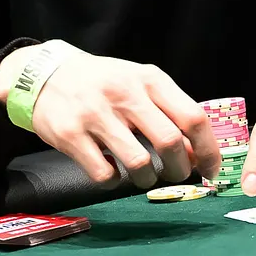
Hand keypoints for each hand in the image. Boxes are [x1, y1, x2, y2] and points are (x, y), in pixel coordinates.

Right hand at [0, 46, 221, 188]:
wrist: (44, 74)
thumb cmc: (101, 82)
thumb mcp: (137, 83)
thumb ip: (167, 111)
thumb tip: (197, 152)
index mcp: (149, 79)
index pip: (192, 117)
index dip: (208, 150)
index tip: (211, 170)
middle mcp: (125, 94)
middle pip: (169, 143)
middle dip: (180, 169)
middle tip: (176, 175)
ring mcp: (96, 115)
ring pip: (139, 164)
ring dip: (147, 181)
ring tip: (142, 178)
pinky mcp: (71, 135)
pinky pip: (104, 174)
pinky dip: (114, 181)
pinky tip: (111, 170)